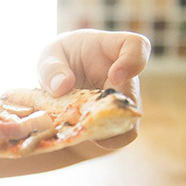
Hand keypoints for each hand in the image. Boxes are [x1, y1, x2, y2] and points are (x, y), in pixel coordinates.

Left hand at [36, 29, 150, 148]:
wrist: (56, 78)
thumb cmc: (58, 59)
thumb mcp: (49, 56)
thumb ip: (52, 68)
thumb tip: (63, 87)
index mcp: (112, 49)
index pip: (137, 47)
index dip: (133, 62)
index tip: (115, 76)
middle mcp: (124, 78)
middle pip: (134, 97)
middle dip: (116, 113)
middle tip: (91, 118)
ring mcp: (119, 102)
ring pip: (127, 123)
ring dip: (105, 131)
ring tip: (79, 130)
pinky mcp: (109, 122)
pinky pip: (113, 136)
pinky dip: (96, 139)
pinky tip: (76, 136)